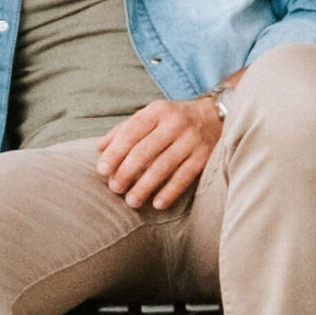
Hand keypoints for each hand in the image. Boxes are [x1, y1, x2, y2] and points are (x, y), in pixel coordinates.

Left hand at [96, 94, 224, 213]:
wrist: (216, 115)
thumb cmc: (174, 118)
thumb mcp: (151, 115)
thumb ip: (125, 129)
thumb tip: (99, 147)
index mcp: (157, 111)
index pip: (131, 132)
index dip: (115, 152)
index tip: (102, 170)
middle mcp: (174, 123)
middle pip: (144, 151)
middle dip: (126, 172)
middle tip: (115, 188)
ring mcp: (191, 140)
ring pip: (163, 167)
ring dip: (145, 186)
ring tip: (131, 201)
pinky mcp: (204, 157)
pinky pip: (184, 177)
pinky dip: (170, 192)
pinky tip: (157, 204)